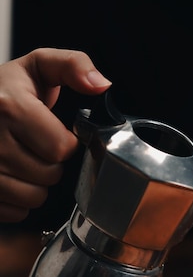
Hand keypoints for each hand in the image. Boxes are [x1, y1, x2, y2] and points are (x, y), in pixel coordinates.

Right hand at [0, 48, 110, 222]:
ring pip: (34, 197)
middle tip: (38, 146)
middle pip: (50, 175)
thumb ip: (73, 65)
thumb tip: (100, 84)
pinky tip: (12, 175)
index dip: (67, 143)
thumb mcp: (38, 65)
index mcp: (9, 107)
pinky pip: (17, 211)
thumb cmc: (6, 90)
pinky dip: (19, 199)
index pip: (61, 148)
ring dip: (37, 183)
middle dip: (52, 163)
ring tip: (25, 159)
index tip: (56, 133)